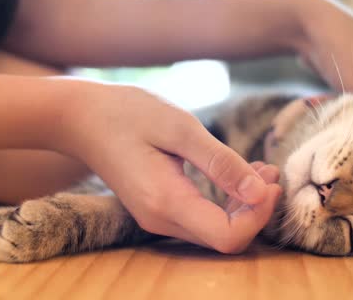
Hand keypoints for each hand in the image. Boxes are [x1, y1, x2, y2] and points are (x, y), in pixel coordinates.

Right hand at [60, 83, 281, 252]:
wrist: (81, 118)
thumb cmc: (129, 113)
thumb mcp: (180, 129)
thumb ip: (221, 163)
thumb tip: (261, 192)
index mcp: (167, 201)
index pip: (228, 237)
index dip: (258, 215)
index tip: (271, 181)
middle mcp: (161, 219)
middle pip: (225, 238)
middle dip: (256, 210)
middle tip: (271, 171)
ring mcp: (157, 217)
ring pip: (215, 230)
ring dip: (244, 205)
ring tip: (261, 169)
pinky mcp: (157, 208)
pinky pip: (202, 219)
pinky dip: (227, 202)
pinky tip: (239, 175)